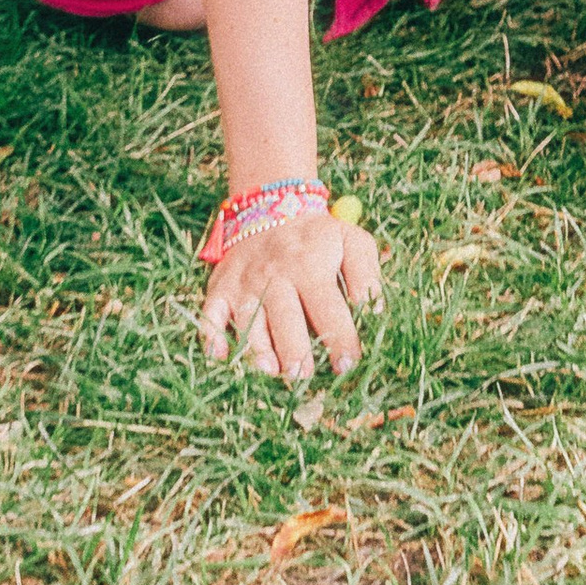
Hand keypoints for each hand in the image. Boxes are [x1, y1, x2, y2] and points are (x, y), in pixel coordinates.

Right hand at [199, 208, 381, 377]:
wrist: (273, 208)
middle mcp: (275, 275)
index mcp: (310, 266)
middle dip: (293, 348)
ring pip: (247, 319)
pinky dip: (210, 334)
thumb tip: (375, 312)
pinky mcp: (220, 289)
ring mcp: (244, 283)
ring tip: (271, 372)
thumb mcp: (352, 242)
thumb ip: (366, 276)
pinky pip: (210, 313)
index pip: (328, 307)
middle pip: (284, 316)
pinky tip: (218, 355)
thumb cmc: (319, 237)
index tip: (348, 365)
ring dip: (257, 347)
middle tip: (303, 376)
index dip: (339, 338)